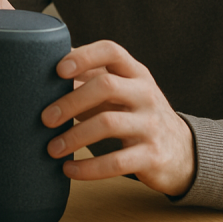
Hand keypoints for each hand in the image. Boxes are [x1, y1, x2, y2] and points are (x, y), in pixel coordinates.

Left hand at [41, 40, 195, 195]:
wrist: (182, 151)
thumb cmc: (137, 114)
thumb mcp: (123, 91)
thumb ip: (91, 78)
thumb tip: (40, 67)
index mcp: (136, 73)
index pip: (112, 51)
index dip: (84, 56)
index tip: (58, 70)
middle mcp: (146, 94)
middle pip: (106, 85)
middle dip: (70, 101)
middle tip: (45, 119)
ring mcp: (151, 124)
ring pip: (109, 123)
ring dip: (74, 137)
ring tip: (51, 149)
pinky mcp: (152, 156)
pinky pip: (116, 162)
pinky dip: (88, 168)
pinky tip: (69, 170)